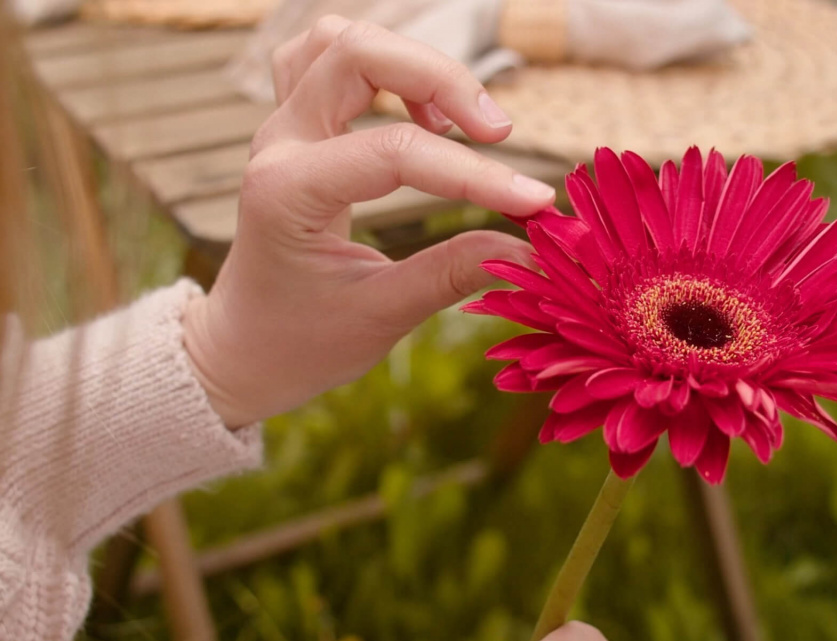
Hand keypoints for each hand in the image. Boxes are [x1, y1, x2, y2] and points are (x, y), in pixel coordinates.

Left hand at [183, 17, 556, 427]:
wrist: (245, 346)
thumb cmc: (303, 340)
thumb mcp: (382, 316)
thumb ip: (453, 275)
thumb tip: (531, 250)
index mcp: (288, 193)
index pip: (395, 153)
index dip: (475, 174)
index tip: (535, 202)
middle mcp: (278, 144)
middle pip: (358, 54)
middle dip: (441, 79)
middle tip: (497, 133)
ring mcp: (282, 128)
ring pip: (340, 41)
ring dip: (408, 64)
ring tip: (454, 121)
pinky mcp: (296, 128)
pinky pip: (327, 60)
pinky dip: (381, 67)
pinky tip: (419, 111)